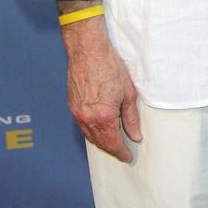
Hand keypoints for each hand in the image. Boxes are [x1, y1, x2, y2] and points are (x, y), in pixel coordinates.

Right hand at [63, 19, 141, 160]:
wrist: (88, 51)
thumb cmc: (110, 67)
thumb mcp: (128, 94)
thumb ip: (131, 118)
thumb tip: (135, 135)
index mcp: (104, 117)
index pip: (113, 143)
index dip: (121, 152)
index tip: (128, 156)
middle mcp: (87, 118)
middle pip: (100, 143)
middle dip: (112, 149)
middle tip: (122, 152)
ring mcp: (77, 113)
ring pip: (89, 136)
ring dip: (101, 142)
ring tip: (113, 143)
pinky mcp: (72, 106)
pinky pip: (82, 126)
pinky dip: (92, 132)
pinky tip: (100, 130)